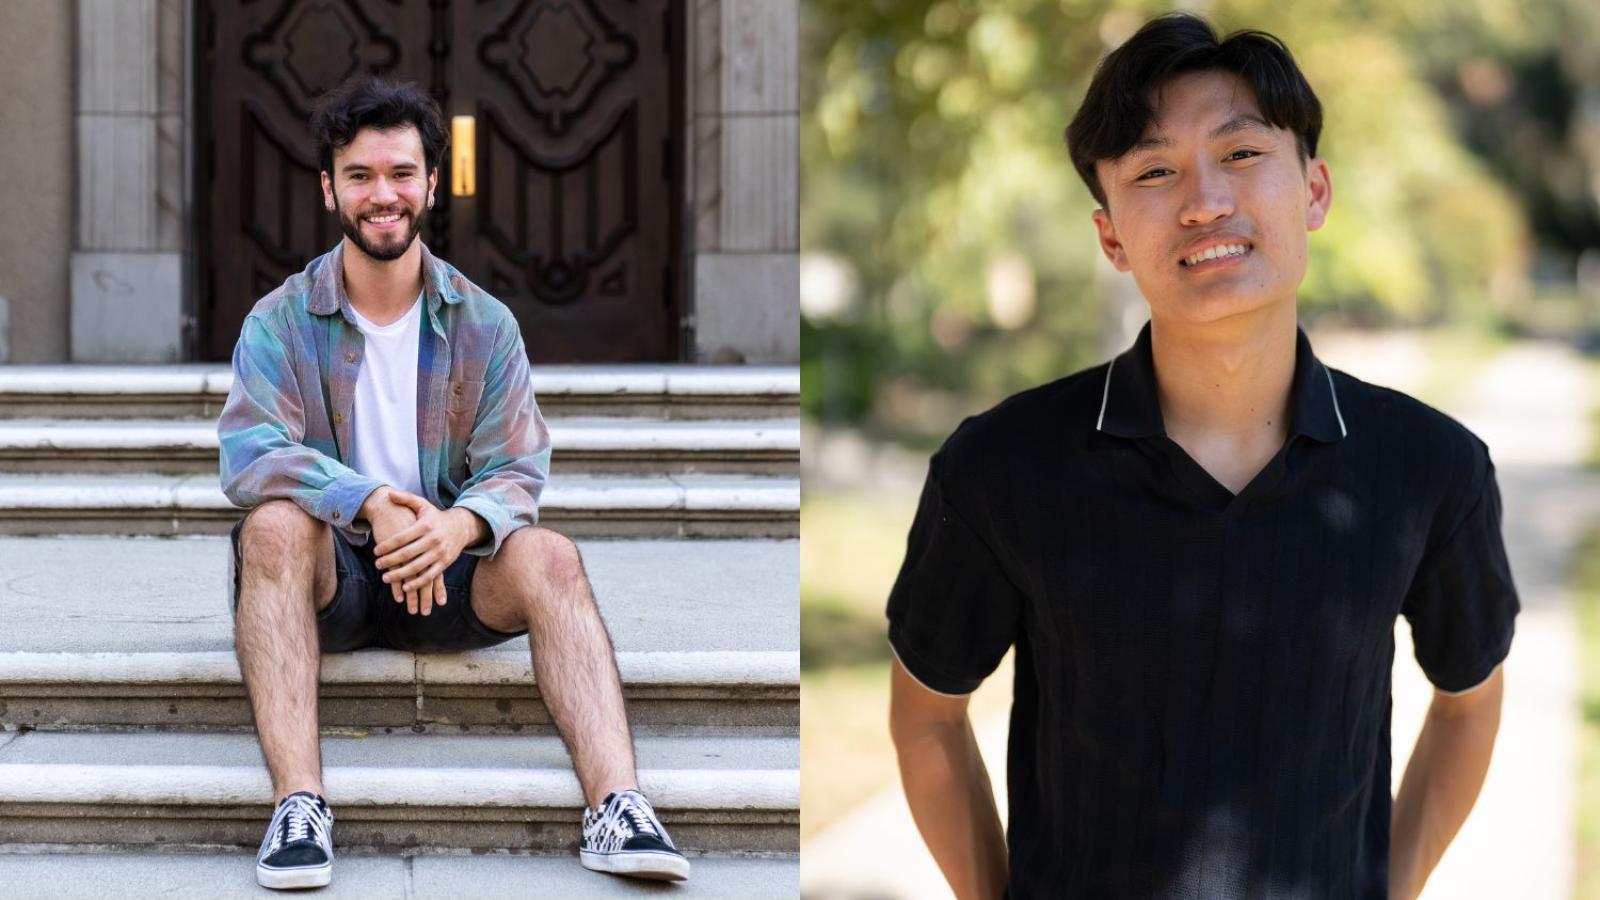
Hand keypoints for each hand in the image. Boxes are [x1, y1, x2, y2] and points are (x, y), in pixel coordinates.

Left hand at [361, 489, 442, 614]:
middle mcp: (433, 540)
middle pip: (407, 553)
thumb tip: (388, 494)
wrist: (461, 526)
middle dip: (390, 561)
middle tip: (377, 565)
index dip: (387, 545)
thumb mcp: (422, 505)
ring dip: (400, 574)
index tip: (375, 551)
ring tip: (385, 578)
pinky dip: (417, 583)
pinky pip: (429, 576)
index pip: (402, 537)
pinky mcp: (445, 563)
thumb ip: (405, 498)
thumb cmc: (435, 517)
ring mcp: (440, 553)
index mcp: (425, 526)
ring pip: (417, 567)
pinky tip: (404, 587)